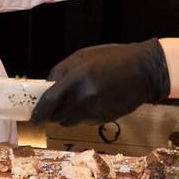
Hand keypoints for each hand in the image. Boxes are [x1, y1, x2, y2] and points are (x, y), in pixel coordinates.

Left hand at [32, 39, 171, 126]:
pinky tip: (95, 101)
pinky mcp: (105, 118)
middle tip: (55, 107)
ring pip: (71, 121)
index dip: (39, 112)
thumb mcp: (83, 55)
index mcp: (77, 77)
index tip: (34, 117)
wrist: (145, 70)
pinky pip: (86, 122)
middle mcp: (84, 97)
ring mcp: (95, 110)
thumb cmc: (113, 59)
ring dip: (68, 115)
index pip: (50, 101)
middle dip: (53, 114)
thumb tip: (46, 86)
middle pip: (57, 116)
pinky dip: (84, 115)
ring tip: (79, 100)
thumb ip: (61, 71)